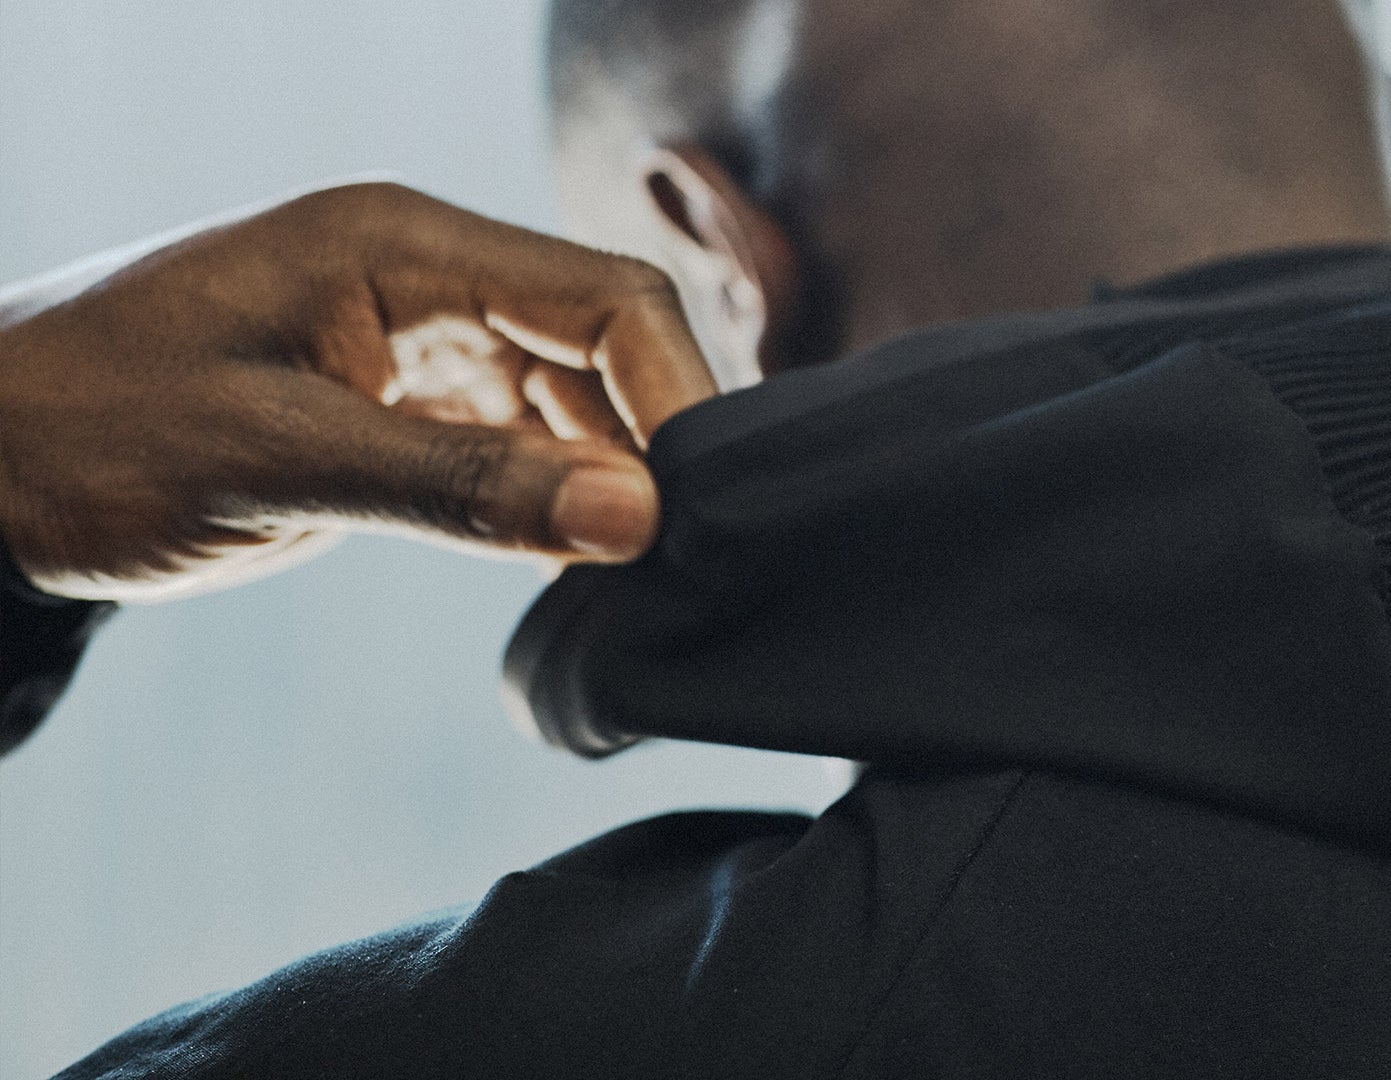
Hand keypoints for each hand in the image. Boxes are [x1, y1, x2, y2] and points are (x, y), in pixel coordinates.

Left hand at [0, 182, 719, 601]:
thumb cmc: (88, 434)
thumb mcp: (278, 460)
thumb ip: (463, 485)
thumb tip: (635, 518)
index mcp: (402, 243)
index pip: (604, 295)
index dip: (677, 394)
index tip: (698, 506)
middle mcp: (425, 275)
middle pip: (603, 340)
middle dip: (655, 440)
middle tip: (686, 553)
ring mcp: (413, 337)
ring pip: (570, 394)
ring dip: (609, 474)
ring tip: (639, 568)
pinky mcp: (397, 402)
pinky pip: (513, 439)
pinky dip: (552, 496)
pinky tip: (572, 559)